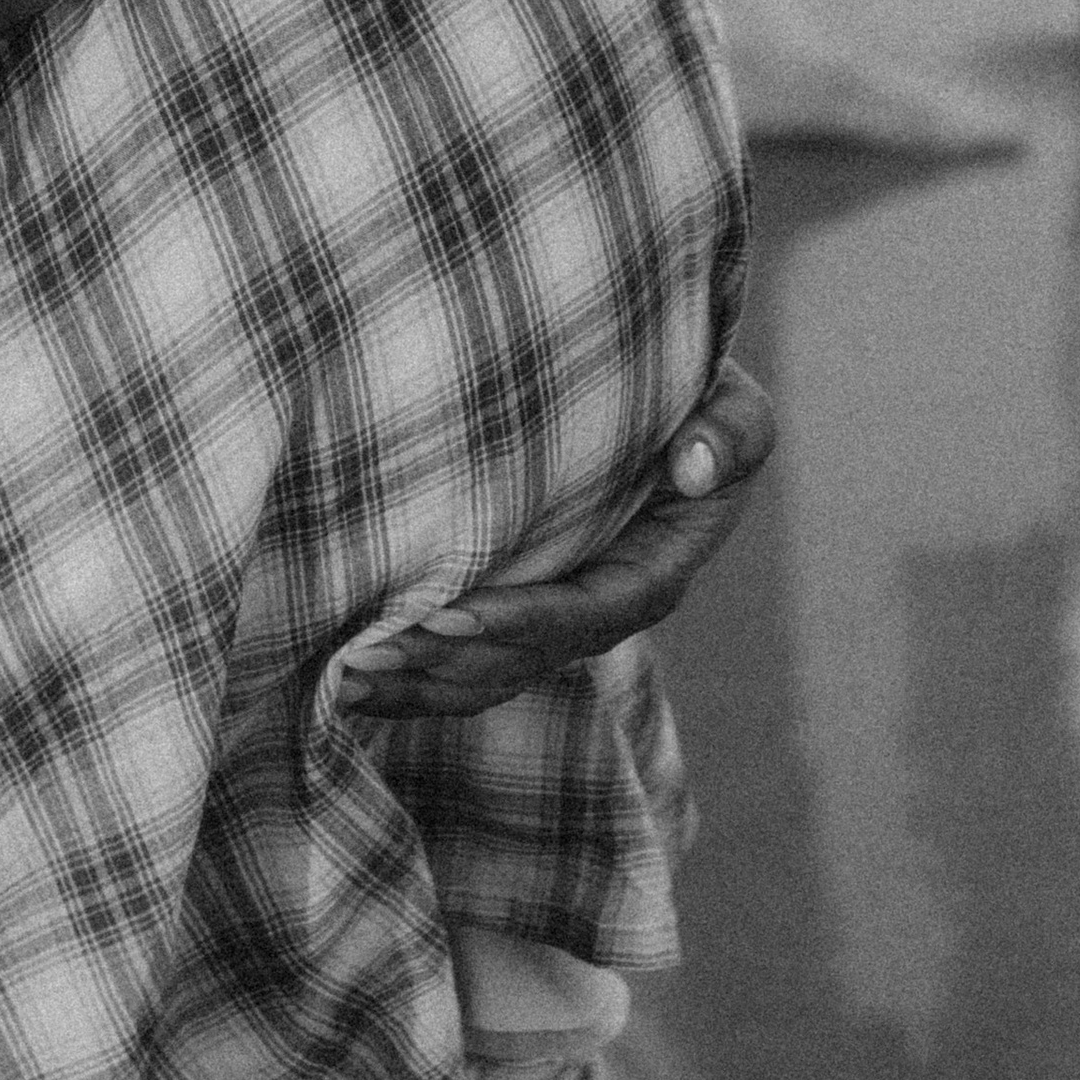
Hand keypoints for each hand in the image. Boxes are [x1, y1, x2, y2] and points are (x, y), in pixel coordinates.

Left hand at [336, 353, 776, 718]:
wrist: (666, 401)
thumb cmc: (697, 395)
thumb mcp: (734, 404)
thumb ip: (732, 431)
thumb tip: (694, 464)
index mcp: (655, 570)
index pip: (585, 612)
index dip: (520, 621)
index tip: (447, 616)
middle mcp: (606, 609)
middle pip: (523, 657)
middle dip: (446, 663)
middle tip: (367, 657)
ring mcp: (560, 617)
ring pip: (488, 672)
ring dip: (418, 684)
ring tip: (345, 679)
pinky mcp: (522, 611)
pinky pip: (469, 661)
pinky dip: (413, 679)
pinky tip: (350, 683)